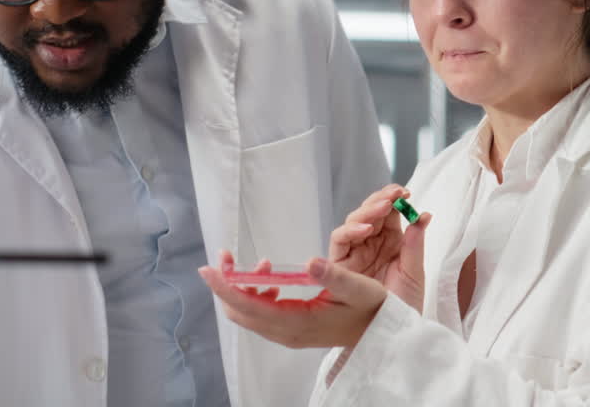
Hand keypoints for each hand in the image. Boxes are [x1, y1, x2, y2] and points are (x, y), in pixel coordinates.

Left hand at [198, 250, 386, 349]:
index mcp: (297, 322)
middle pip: (239, 312)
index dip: (225, 287)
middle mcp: (286, 332)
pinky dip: (256, 294)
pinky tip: (271, 278)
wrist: (380, 334)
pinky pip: (260, 314)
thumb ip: (333, 275)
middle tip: (229, 256)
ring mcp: (286, 333)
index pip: (248, 306)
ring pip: (248, 313)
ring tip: (262, 264)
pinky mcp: (290, 330)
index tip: (208, 269)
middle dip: (227, 284)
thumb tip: (308, 261)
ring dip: (243, 287)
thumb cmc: (372, 309)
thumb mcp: (358, 288)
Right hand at [329, 185, 431, 310]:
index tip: (405, 193)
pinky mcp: (340, 264)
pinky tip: (366, 229)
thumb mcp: (414, 273)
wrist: (391, 333)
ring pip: (354, 221)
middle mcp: (371, 243)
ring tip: (383, 207)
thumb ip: (416, 244)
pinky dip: (351, 231)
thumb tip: (423, 215)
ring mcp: (355, 252)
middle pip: (369, 212)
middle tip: (394, 195)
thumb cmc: (404, 305)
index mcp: (390, 242)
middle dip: (380, 200)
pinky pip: (340, 240)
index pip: (388, 212)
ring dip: (367, 211)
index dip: (394, 199)